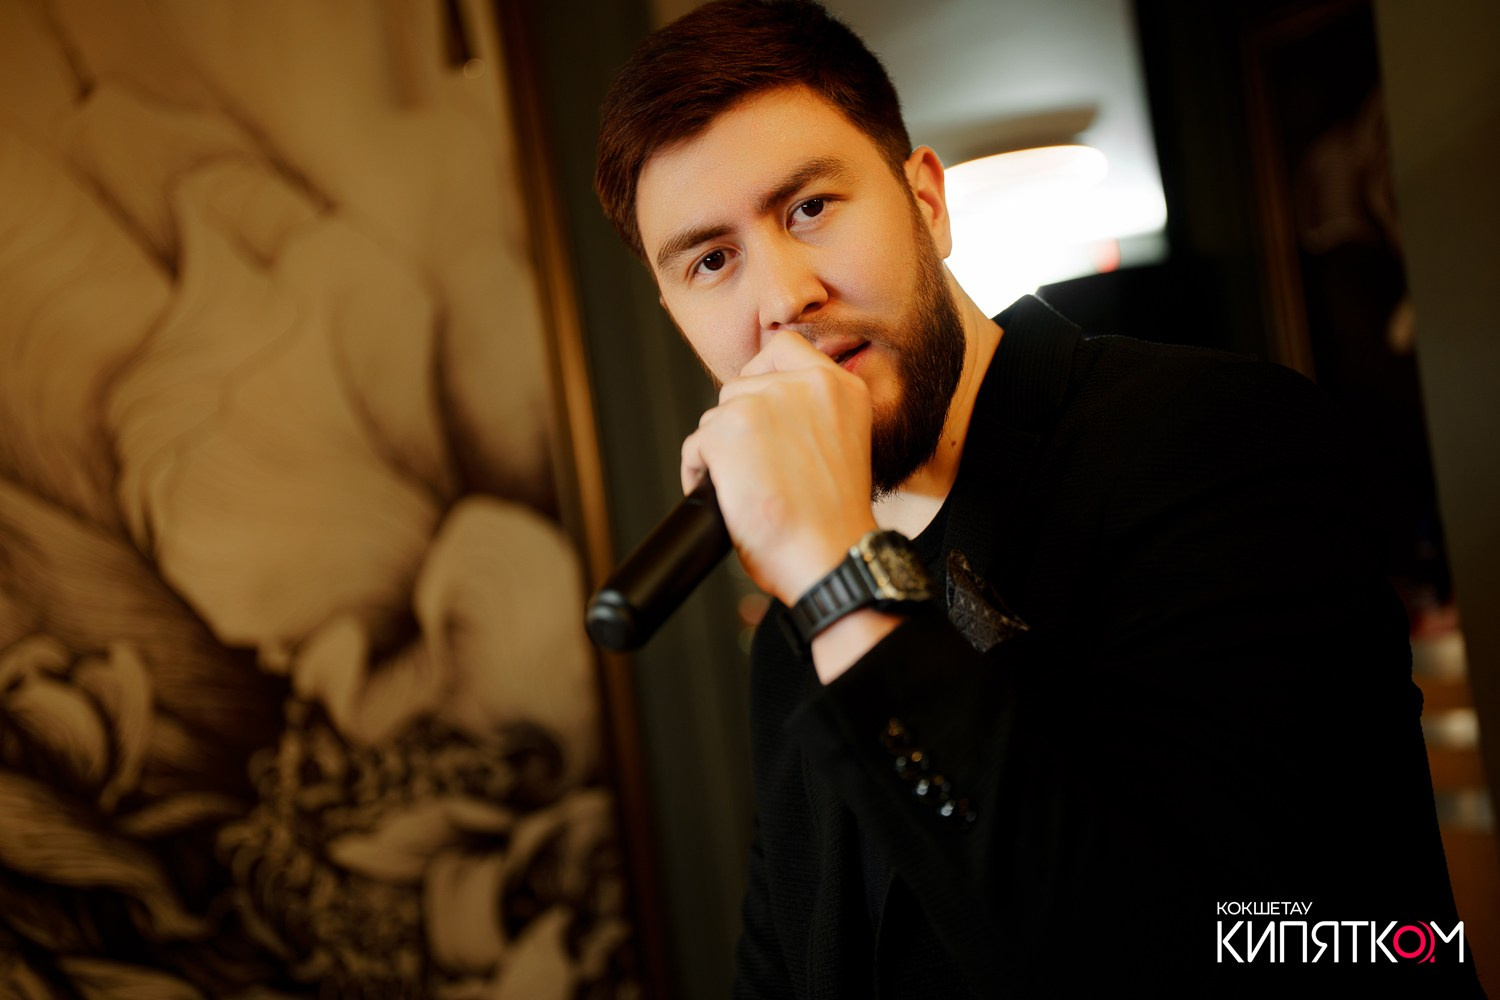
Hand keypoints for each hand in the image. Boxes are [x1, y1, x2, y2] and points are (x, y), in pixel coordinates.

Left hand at [680, 331, 878, 606]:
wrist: (831, 557)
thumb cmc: (835, 522)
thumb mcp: (842, 446)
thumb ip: (812, 416)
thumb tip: (767, 415)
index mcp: (841, 388)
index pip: (784, 348)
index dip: (761, 375)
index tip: (758, 408)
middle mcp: (805, 386)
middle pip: (740, 386)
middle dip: (737, 425)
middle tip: (753, 467)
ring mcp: (764, 404)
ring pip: (715, 418)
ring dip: (719, 450)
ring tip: (743, 488)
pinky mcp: (729, 430)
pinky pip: (695, 446)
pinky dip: (698, 472)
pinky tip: (725, 499)